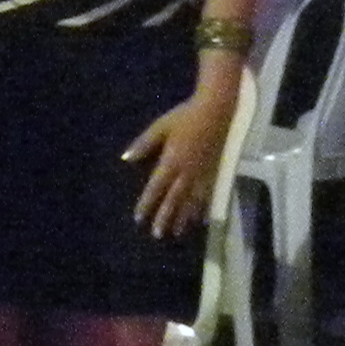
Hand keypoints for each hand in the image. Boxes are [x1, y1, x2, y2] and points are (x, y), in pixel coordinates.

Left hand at [123, 82, 236, 236]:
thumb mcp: (160, 127)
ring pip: (192, 200)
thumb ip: (144, 144)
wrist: (217, 111)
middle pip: (174, 199)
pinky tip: (201, 220)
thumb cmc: (185, 116)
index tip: (139, 219)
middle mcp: (187, 171)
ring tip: (176, 233)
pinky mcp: (216, 172)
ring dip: (183, 218)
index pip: (156, 187)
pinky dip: (203, 209)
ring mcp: (203, 173)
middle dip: (165, 217)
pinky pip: (208, 195)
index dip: (147, 204)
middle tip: (157, 234)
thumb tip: (126, 158)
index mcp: (171, 160)